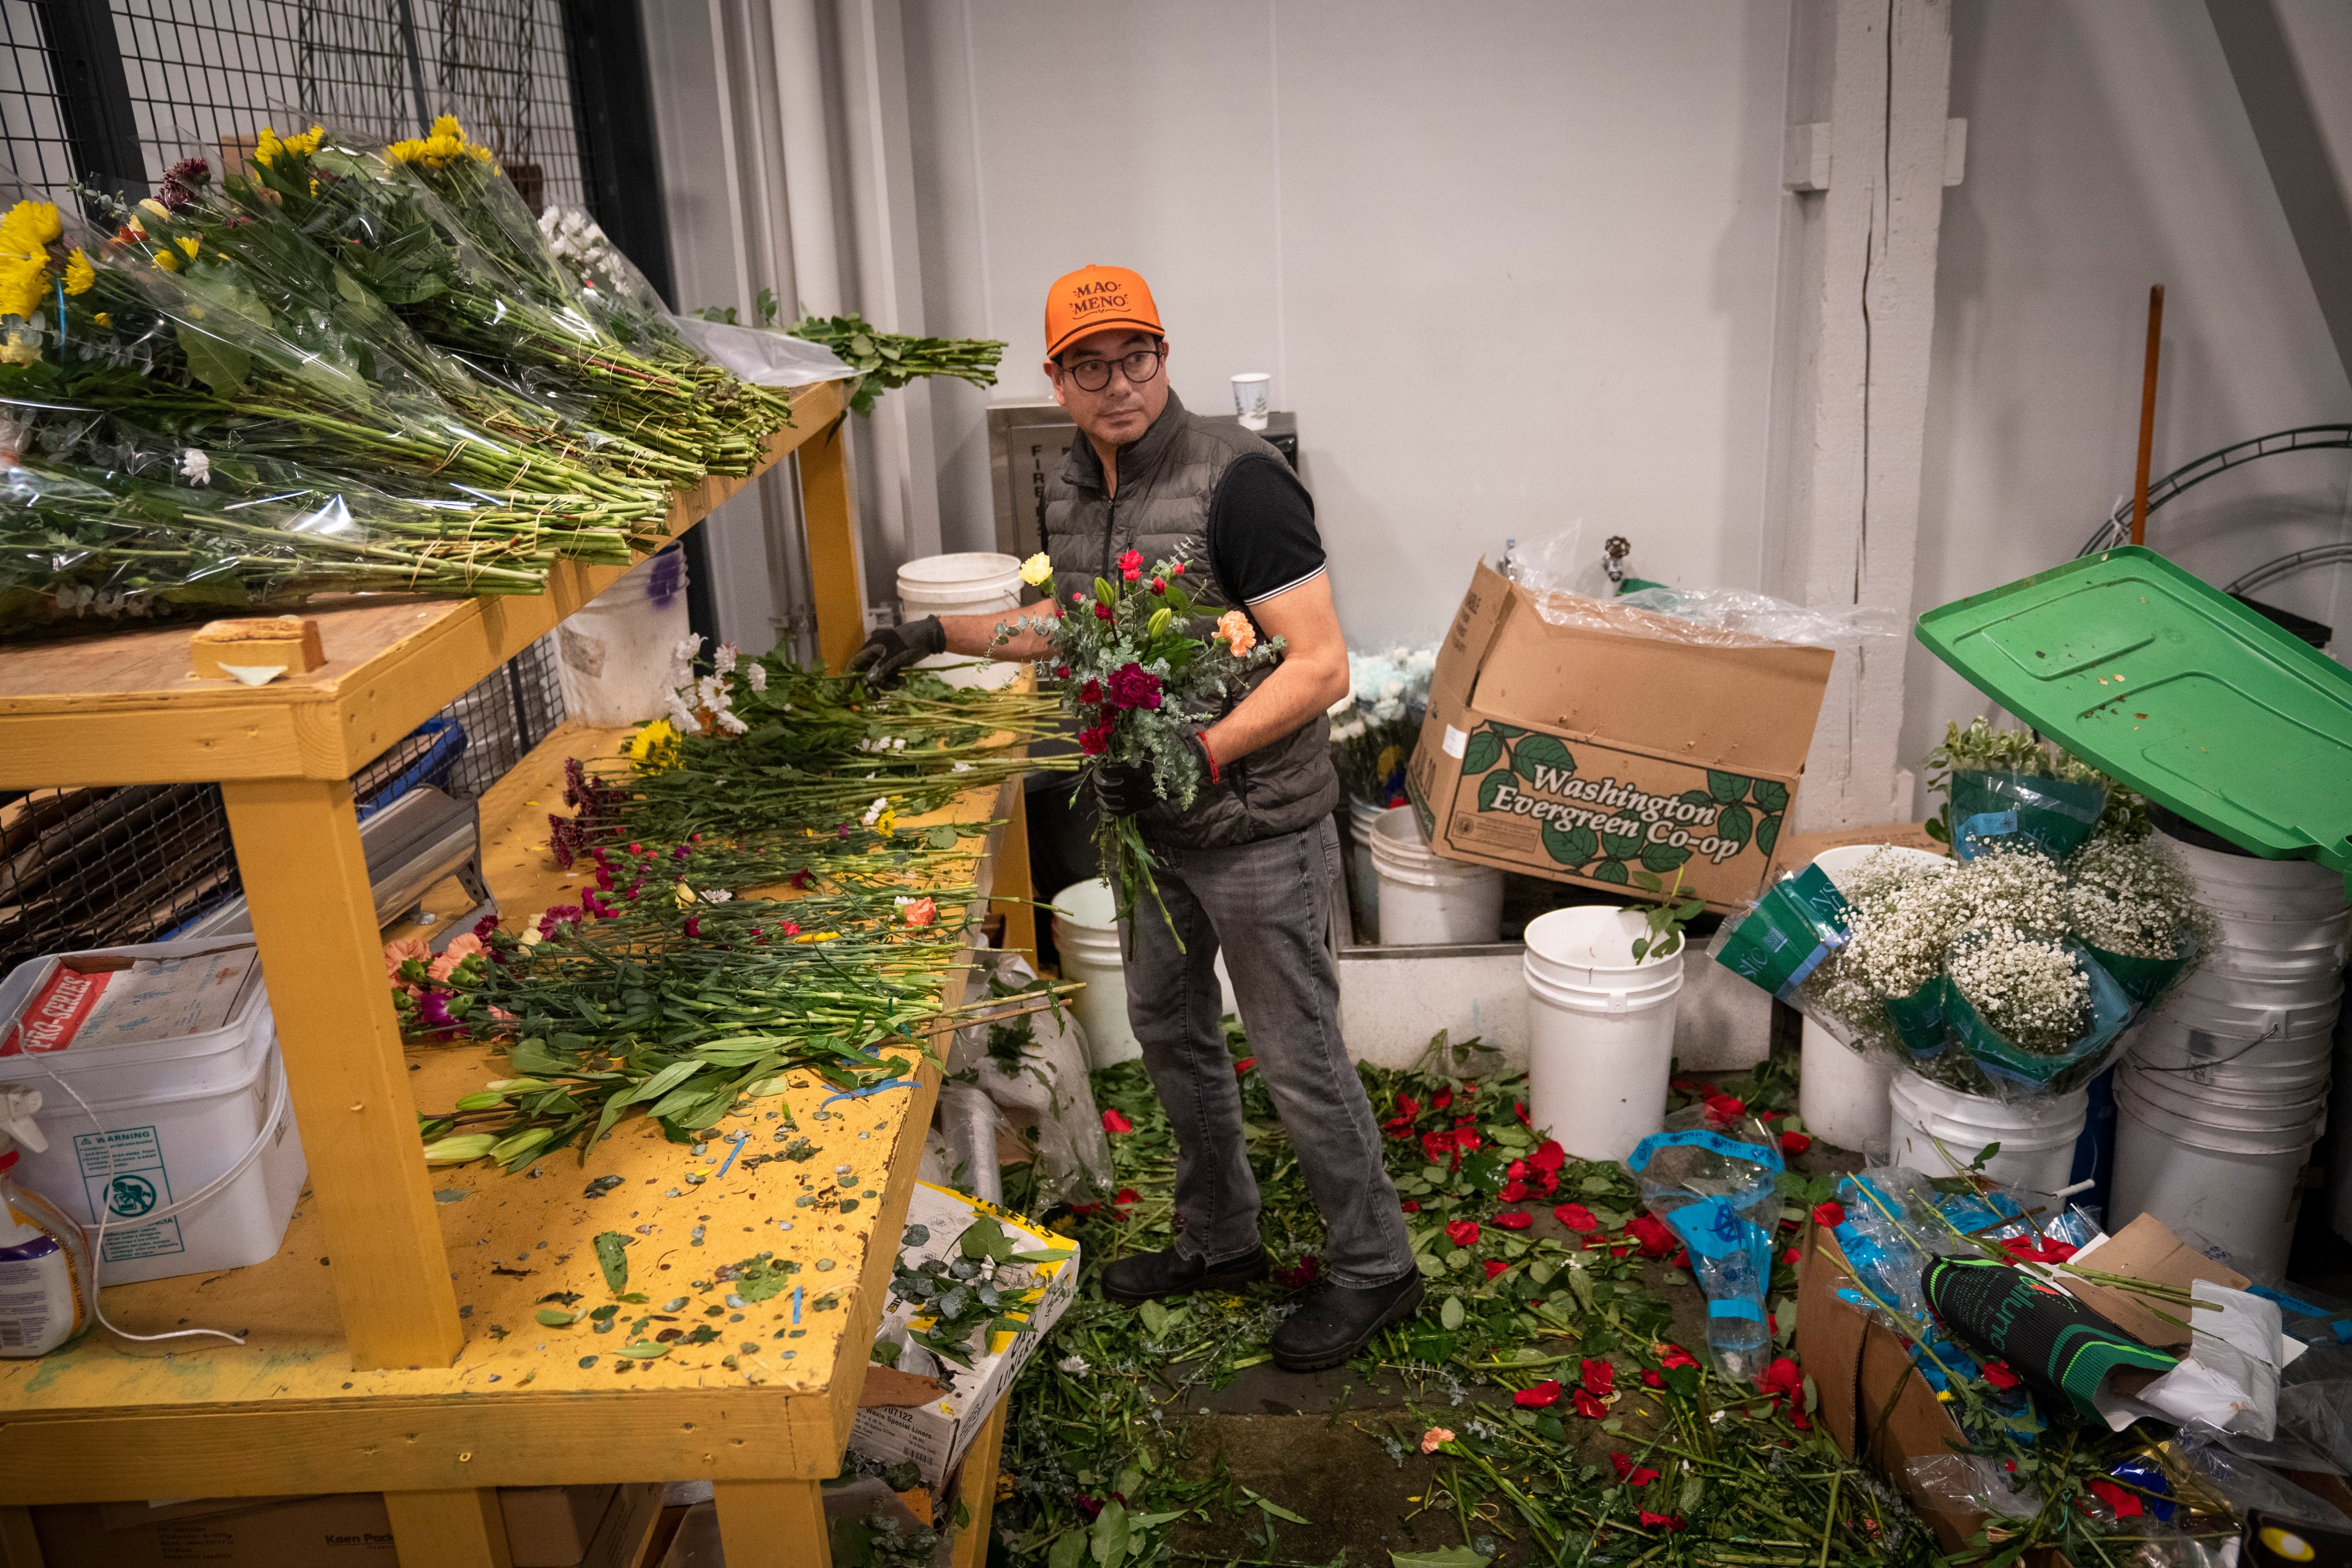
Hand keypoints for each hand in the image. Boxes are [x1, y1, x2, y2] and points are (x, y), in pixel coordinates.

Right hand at [846, 616, 943, 684]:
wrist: (927, 637)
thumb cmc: (909, 641)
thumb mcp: (895, 655)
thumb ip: (882, 667)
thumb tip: (869, 680)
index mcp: (871, 649)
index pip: (855, 663)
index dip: (850, 677)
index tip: (848, 691)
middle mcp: (875, 656)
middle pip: (866, 675)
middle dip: (871, 686)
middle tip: (876, 698)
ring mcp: (885, 660)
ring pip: (879, 678)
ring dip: (886, 684)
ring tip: (898, 684)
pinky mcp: (895, 665)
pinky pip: (890, 677)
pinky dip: (895, 681)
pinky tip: (903, 681)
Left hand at [1095, 731, 1218, 818]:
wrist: (1191, 762)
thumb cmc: (1171, 747)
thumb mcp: (1152, 739)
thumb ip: (1133, 742)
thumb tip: (1109, 744)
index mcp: (1140, 771)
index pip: (1112, 772)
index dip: (1101, 768)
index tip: (1099, 763)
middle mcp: (1140, 788)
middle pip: (1108, 788)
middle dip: (1097, 782)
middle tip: (1094, 775)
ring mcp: (1142, 798)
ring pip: (1111, 802)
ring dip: (1099, 795)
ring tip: (1095, 788)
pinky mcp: (1143, 805)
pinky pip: (1121, 812)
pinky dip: (1108, 808)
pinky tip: (1103, 800)